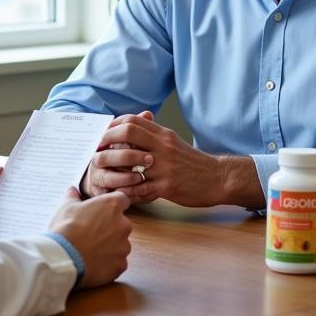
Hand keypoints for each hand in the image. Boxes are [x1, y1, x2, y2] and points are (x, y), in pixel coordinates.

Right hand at [48, 187, 132, 288]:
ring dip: (110, 247)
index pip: (122, 200)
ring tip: (90, 250)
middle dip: (110, 228)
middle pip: (121, 224)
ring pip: (120, 245)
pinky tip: (93, 263)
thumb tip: (73, 190)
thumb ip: (73, 197)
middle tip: (91, 233)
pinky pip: (118, 262)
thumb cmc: (66, 229)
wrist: (64, 258)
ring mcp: (124, 246)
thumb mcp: (66, 207)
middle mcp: (123, 225)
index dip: (111, 206)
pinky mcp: (120, 265)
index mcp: (112, 206)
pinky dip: (108, 263)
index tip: (102, 211)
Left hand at [86, 114, 263, 207]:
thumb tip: (134, 128)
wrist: (218, 178)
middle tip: (96, 153)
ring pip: (131, 162)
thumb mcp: (174, 143)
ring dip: (113, 169)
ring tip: (103, 176)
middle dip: (107, 141)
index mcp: (163, 135)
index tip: (101, 136)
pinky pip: (141, 188)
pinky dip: (128, 191)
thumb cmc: (193, 163)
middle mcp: (162, 146)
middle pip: (128, 133)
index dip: (113, 126)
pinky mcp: (168, 186)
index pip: (132, 121)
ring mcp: (165, 166)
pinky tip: (120, 195)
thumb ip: (154, 135)